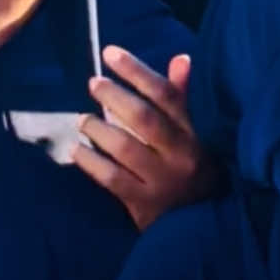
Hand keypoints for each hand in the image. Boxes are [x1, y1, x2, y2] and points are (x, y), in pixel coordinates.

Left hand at [73, 49, 219, 229]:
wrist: (203, 227)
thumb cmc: (195, 168)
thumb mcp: (197, 134)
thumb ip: (183, 98)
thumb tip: (180, 59)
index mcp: (195, 133)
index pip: (166, 95)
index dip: (136, 71)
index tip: (110, 53)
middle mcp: (182, 155)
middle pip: (143, 118)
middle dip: (114, 96)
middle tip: (93, 83)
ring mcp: (164, 181)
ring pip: (125, 148)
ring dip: (97, 128)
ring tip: (82, 119)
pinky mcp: (145, 204)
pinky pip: (112, 178)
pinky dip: (90, 161)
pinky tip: (76, 150)